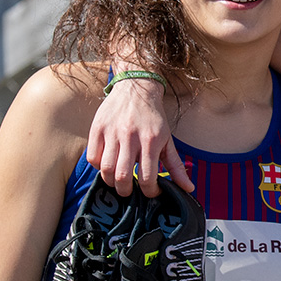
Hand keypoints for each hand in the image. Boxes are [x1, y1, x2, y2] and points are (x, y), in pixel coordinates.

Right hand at [87, 77, 190, 197]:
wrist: (137, 87)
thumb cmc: (153, 117)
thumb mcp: (168, 139)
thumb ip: (176, 166)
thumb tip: (188, 188)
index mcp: (151, 141)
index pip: (147, 177)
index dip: (149, 191)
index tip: (150, 192)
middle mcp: (130, 137)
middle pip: (122, 176)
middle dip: (126, 191)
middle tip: (129, 191)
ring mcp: (112, 132)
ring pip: (105, 169)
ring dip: (110, 181)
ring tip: (117, 180)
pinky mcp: (97, 128)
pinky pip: (92, 157)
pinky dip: (98, 167)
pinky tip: (107, 164)